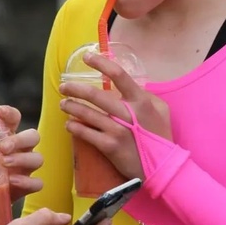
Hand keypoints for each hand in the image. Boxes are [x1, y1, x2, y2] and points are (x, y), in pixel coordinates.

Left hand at [0, 105, 43, 202]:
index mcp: (5, 137)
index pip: (14, 119)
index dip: (10, 113)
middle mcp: (19, 150)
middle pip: (33, 136)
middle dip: (19, 139)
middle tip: (2, 147)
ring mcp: (25, 169)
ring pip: (37, 158)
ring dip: (22, 159)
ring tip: (4, 164)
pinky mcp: (27, 187)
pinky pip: (37, 183)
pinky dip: (27, 182)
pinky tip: (12, 182)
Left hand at [59, 52, 171, 179]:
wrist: (163, 167)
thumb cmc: (160, 137)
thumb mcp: (161, 111)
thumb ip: (145, 96)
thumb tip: (128, 86)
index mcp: (141, 101)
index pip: (119, 75)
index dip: (101, 63)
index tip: (88, 57)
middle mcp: (128, 113)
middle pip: (95, 95)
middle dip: (75, 89)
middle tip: (64, 87)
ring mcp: (118, 130)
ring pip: (87, 113)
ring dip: (71, 107)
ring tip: (63, 104)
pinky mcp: (110, 146)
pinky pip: (86, 133)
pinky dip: (74, 127)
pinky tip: (69, 124)